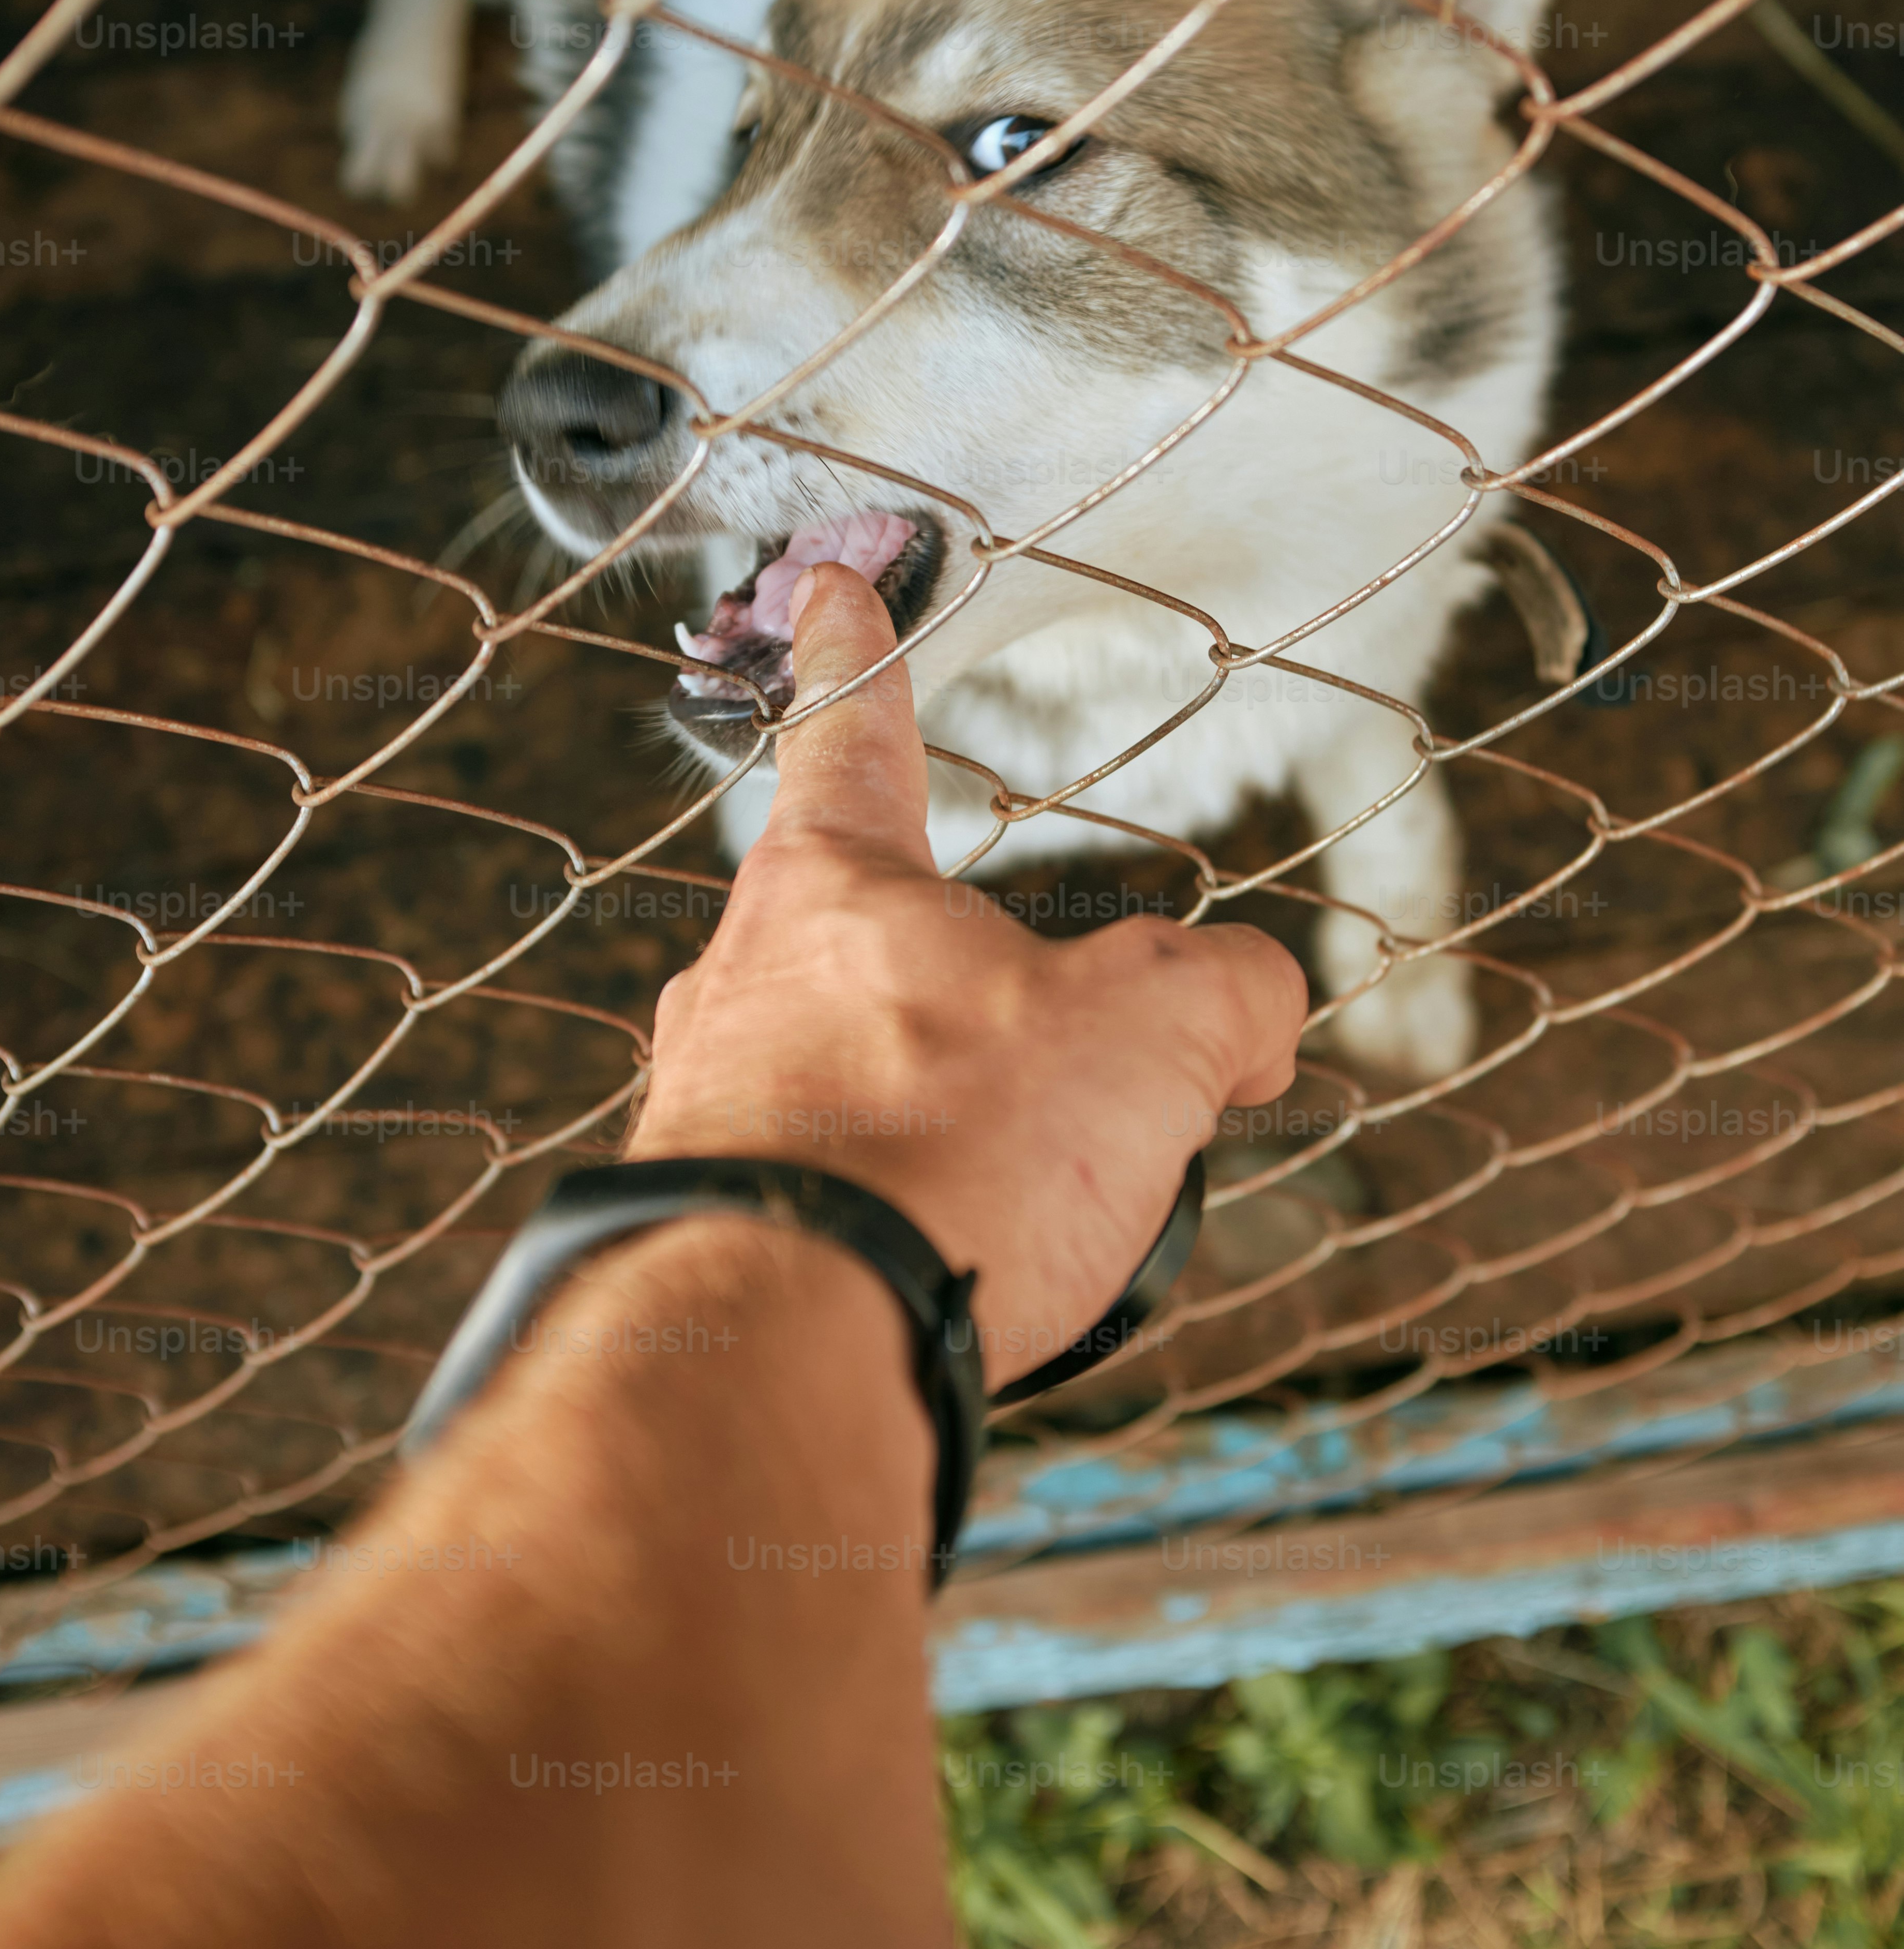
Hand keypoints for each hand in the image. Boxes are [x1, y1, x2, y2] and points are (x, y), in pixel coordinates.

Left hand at [631, 562, 1304, 1387]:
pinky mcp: (697, 1236)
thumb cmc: (947, 1155)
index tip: (826, 589)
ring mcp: (705, 1111)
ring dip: (933, 1122)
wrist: (783, 1358)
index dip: (856, 652)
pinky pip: (823, 1199)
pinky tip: (961, 1279)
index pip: (853, 729)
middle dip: (950, 980)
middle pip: (857, 936)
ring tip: (1029, 1210)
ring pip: (840, 1078)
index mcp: (832, 885)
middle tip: (1034, 1048)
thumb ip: (1226, 991)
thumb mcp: (1155, 1034)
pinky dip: (901, 1223)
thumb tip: (1251, 1012)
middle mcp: (741, 982)